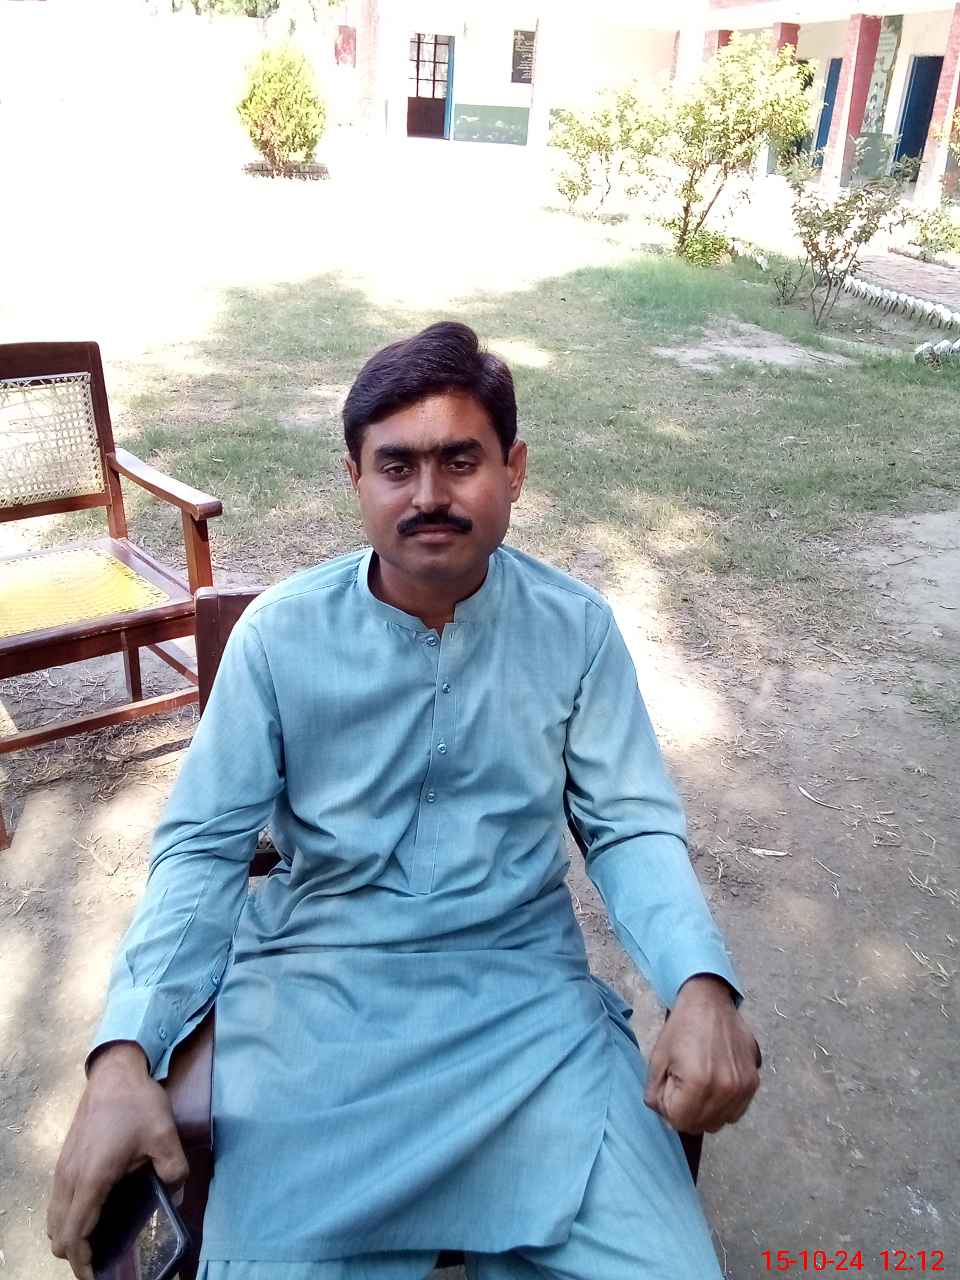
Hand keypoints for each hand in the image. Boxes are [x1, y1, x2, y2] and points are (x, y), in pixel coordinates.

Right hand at [47, 1042, 188, 1279]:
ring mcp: (63, 1168)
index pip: (75, 1235)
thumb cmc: (137, 1103)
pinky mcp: (65, 1159)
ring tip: (98, 1240)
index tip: (98, 1276)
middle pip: (58, 1234)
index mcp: (92, 1179)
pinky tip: (93, 1210)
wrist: (114, 1070)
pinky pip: (57, 1201)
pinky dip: (67, 1216)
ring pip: (53, 1218)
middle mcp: (69, 1179)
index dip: (83, 1263)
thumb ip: (173, 1171)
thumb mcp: (165, 1135)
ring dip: (69, 1235)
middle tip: (103, 1260)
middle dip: (76, 1254)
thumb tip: (176, 1197)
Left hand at [644, 975, 760, 1134]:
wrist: (710, 1002)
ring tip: (699, 1084)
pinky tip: (714, 1084)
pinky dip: (723, 1106)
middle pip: (700, 1125)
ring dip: (705, 1112)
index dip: (669, 1108)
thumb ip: (656, 1093)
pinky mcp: (754, 1083)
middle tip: (682, 1086)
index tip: (669, 1087)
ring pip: (719, 1122)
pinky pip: (736, 1112)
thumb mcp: (658, 1058)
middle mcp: (725, 1090)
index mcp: (698, 1083)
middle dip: (686, 1112)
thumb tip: (664, 1117)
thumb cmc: (681, 1027)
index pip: (679, 1121)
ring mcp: (742, 1088)